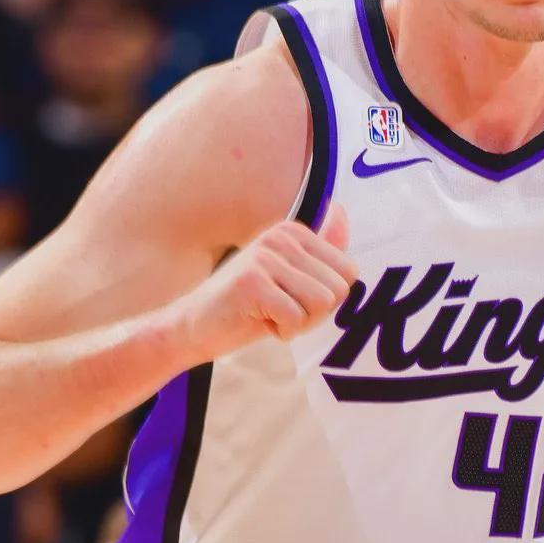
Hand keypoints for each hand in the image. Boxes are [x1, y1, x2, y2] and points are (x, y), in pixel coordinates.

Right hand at [175, 202, 357, 361]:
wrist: (194, 326)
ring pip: (321, 304)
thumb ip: (320, 251)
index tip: (295, 298)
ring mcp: (265, 257)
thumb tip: (342, 211)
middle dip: (315, 314)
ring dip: (299, 323)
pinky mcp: (252, 282)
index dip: (327, 298)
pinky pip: (296, 318)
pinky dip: (282, 331)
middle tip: (280, 310)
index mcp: (294, 231)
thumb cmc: (248, 306)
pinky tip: (258, 320)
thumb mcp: (291, 276)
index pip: (349, 272)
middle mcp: (281, 236)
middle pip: (338, 290)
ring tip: (270, 313)